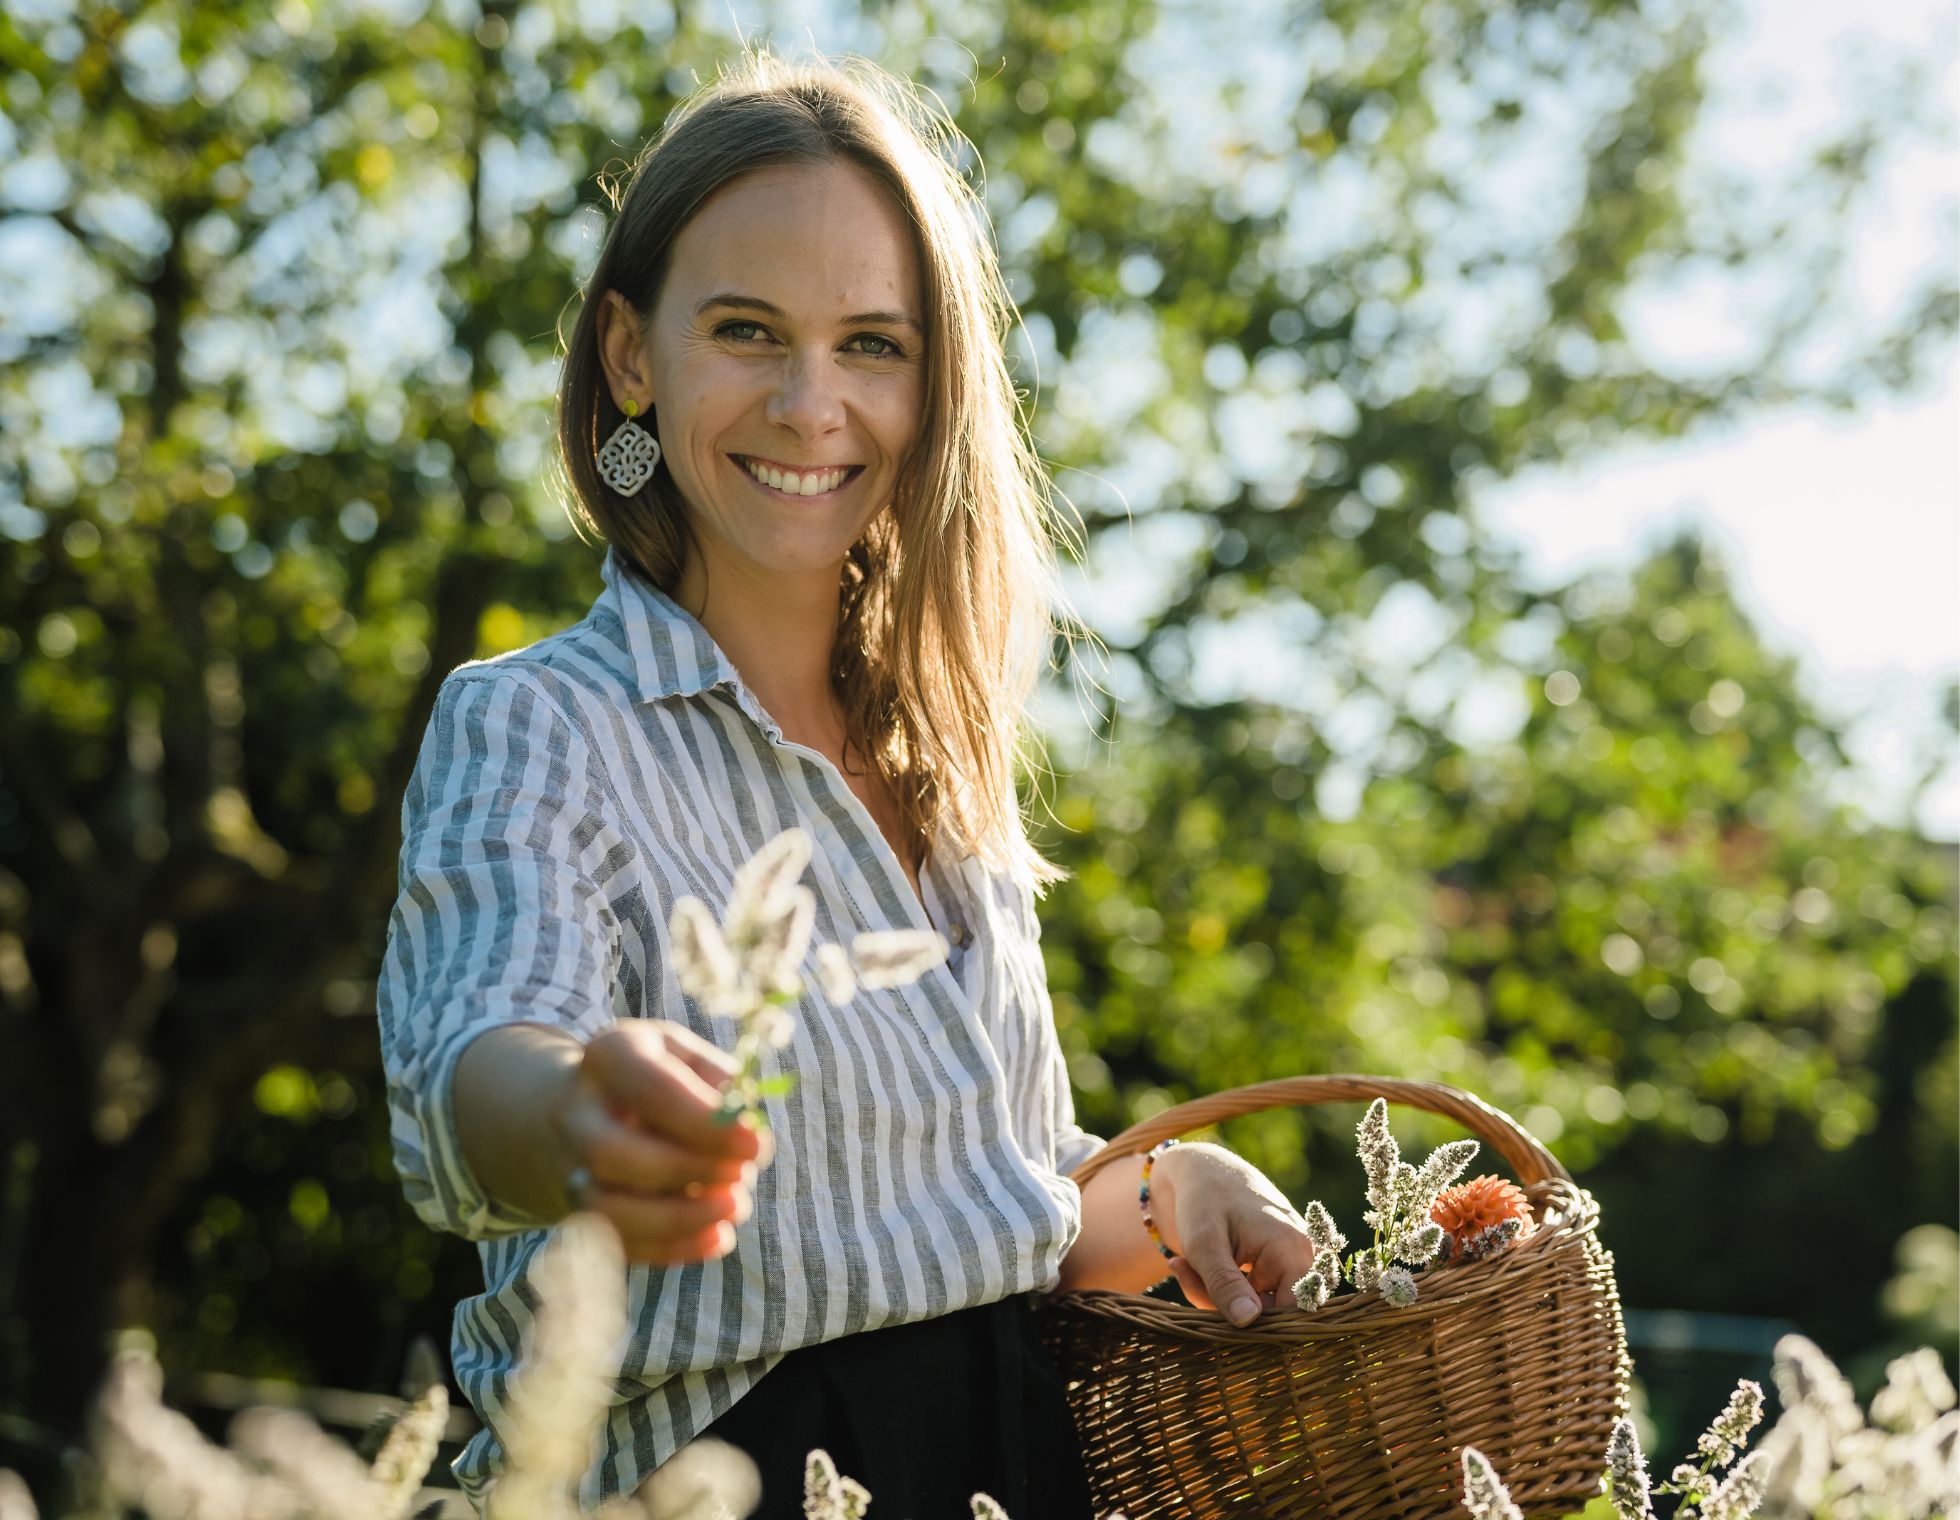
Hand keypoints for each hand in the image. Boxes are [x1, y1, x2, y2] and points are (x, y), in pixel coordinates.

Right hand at [546, 1020, 773, 1266]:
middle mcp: (575, 1113)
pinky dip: (672, 1248)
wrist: (582, 1104)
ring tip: (734, 1208)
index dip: (707, 1123)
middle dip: (687, 1171)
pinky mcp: (578, 1212)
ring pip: (605, 1209)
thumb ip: (722, 1084)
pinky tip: (718, 1237)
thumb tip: (749, 1129)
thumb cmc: (654, 1076)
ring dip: (677, 1219)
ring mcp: (569, 1167)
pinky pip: (616, 1243)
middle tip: (742, 1176)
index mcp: (609, 1055)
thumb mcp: (687, 1055)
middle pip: (613, 1153)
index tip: (756, 1144)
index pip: (652, 1090)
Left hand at [1154, 1143, 1314, 1326]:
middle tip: (1184, 1274)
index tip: (1203, 1298)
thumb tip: (1248, 1322)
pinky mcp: (1282, 1260)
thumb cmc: (1202, 1201)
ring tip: (1185, 1266)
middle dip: (1224, 1304)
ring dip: (1220, 1295)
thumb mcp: (1203, 1244)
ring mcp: (1295, 1256)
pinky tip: (1197, 1266)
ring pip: (1260, 1302)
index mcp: (1292, 1249)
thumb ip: (1223, 1284)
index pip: (1285, 1314)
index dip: (1247, 1321)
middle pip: (1271, 1310)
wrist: (1203, 1170)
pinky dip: (1225, 1286)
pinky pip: (1257, 1290)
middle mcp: (1305, 1254)